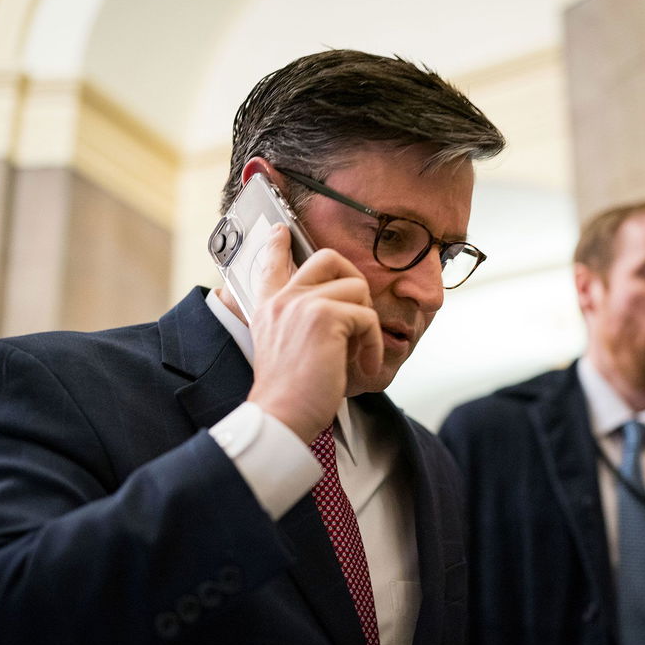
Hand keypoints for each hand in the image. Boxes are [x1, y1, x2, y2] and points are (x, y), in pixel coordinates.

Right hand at [244, 224, 381, 442]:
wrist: (281, 415)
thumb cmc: (289, 395)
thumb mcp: (285, 351)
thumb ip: (299, 326)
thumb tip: (339, 316)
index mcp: (269, 308)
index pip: (271, 265)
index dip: (278, 245)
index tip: (281, 230)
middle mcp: (283, 299)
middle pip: (328, 258)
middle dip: (355, 279)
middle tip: (359, 314)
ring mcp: (303, 304)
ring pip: (357, 289)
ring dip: (368, 322)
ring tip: (359, 352)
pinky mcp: (325, 317)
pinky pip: (368, 318)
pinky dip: (374, 345)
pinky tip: (364, 366)